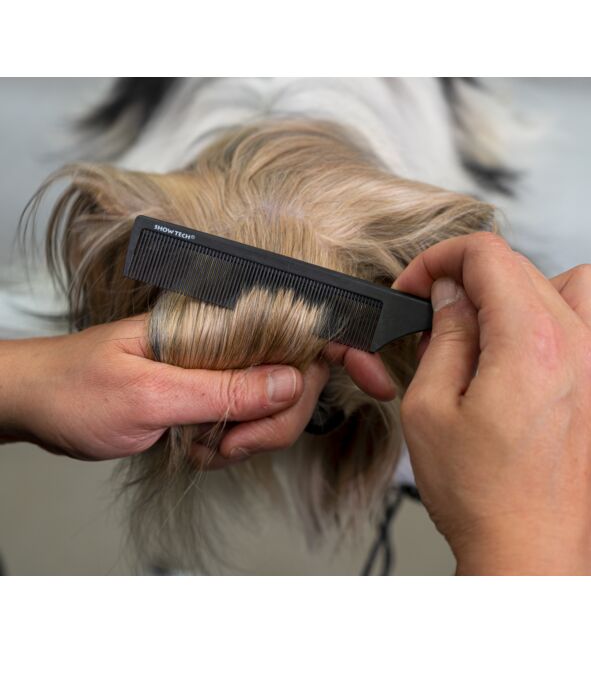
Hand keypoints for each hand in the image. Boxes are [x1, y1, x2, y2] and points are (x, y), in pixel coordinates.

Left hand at [0, 316, 395, 466]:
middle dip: (277, 421)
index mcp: (216, 320)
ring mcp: (223, 369)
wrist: (39, 404)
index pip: (299, 319)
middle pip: (298, 378)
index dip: (345, 346)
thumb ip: (224, 389)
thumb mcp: (149, 395)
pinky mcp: (215, 395)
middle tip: (232, 442)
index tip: (375, 379)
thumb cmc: (78, 386)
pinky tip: (196, 446)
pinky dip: (231, 446)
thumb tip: (293, 383)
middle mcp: (227, 340)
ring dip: (250, 439)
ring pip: (277, 408)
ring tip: (204, 445)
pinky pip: (250, 426)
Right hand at [393, 233, 590, 574]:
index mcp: (529, 343)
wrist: (531, 562)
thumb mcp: (430, 410)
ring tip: (500, 331)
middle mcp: (579, 348)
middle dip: (471, 281)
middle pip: (524, 269)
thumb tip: (451, 296)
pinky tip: (566, 347)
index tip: (421, 286)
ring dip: (532, 293)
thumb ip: (443, 338)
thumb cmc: (483, 500)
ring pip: (580, 286)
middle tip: (441, 320)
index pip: (487, 256)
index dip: (441, 260)